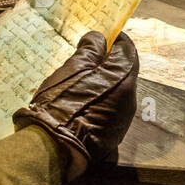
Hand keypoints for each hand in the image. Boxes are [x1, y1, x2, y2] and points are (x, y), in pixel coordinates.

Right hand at [13, 31, 138, 179]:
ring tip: (78, 82)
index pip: (127, 49)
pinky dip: (99, 101)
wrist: (55, 147)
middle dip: (107, 62)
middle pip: (123, 71)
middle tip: (84, 59)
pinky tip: (80, 103)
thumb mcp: (73, 68)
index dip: (114, 40)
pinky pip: (110, 109)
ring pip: (116, 91)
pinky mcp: (113, 134)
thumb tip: (99, 39)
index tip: (100, 38)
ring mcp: (122, 118)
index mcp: (123, 78)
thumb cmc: (62, 103)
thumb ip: (90, 50)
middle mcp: (129, 98)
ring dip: (102, 83)